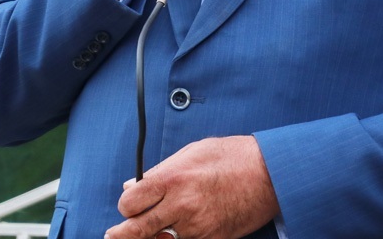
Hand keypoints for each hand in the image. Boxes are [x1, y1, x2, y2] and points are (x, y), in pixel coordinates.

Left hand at [105, 136, 278, 238]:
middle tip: (113, 235)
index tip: (128, 206)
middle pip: (136, 231)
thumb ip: (160, 171)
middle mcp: (181, 206)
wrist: (269, 174)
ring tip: (148, 233)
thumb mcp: (192, 153)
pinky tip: (174, 233)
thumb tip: (133, 186)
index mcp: (173, 179)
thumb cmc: (231, 157)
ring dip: (151, 238)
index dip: (125, 206)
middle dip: (121, 234)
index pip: (130, 203)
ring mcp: (197, 227)